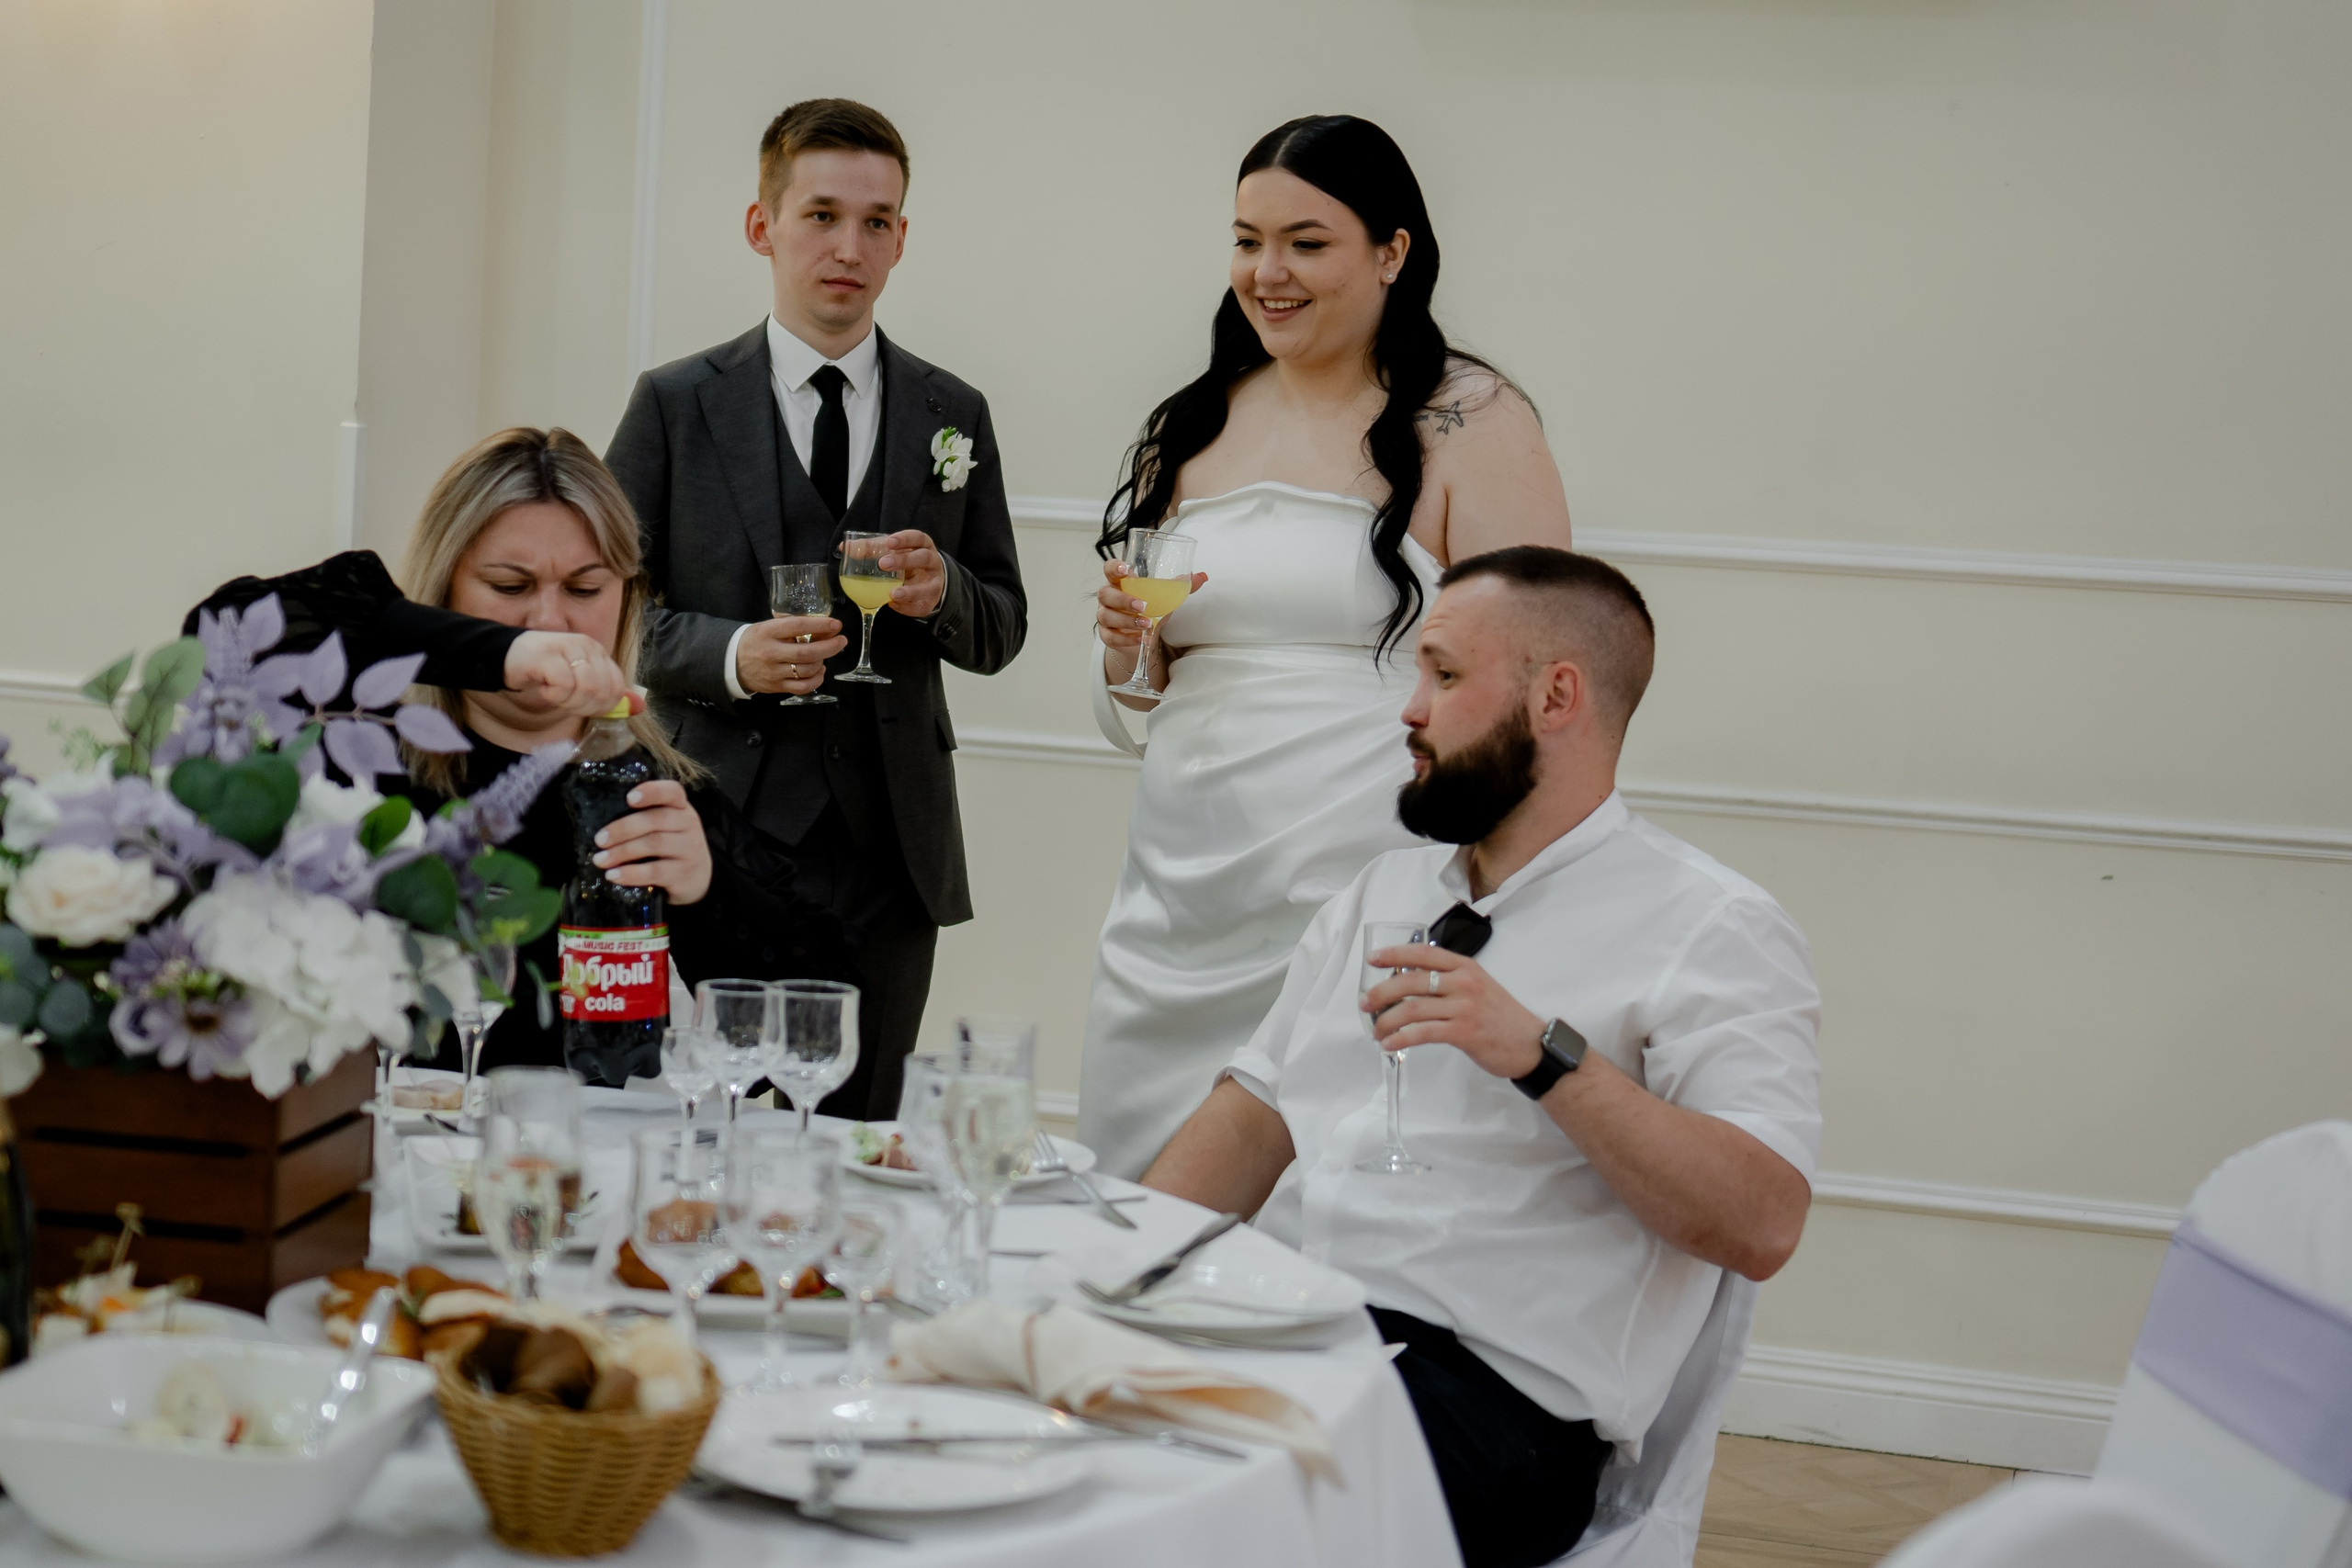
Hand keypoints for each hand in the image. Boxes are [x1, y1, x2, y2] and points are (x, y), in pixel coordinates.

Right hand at [503, 632, 628, 718]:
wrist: (508, 655)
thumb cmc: (546, 671)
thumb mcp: (580, 683)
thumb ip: (607, 694)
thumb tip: (639, 708)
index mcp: (598, 652)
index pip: (617, 688)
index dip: (602, 706)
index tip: (582, 705)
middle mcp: (587, 646)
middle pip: (602, 691)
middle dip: (583, 706)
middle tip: (564, 699)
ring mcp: (567, 648)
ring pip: (586, 689)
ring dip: (568, 701)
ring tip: (554, 692)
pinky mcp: (547, 656)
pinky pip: (563, 686)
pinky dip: (553, 695)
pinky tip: (544, 688)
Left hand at [590, 780, 711, 904]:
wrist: (698, 878)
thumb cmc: (670, 846)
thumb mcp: (666, 826)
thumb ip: (644, 817)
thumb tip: (598, 818)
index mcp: (681, 808)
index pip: (672, 792)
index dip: (652, 792)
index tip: (629, 798)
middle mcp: (689, 825)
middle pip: (656, 820)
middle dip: (623, 828)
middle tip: (599, 840)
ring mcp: (689, 850)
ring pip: (654, 844)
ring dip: (623, 851)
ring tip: (600, 860)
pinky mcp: (684, 874)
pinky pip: (655, 871)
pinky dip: (631, 874)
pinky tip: (613, 875)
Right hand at [736, 616, 846, 695]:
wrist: (731, 662)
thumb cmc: (754, 641)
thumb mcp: (767, 626)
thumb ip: (790, 625)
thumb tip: (822, 624)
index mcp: (768, 632)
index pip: (798, 626)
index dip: (820, 625)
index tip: (836, 624)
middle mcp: (771, 652)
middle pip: (807, 652)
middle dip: (830, 647)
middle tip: (842, 641)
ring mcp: (774, 672)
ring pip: (807, 670)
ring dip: (822, 661)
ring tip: (825, 654)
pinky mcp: (777, 686)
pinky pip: (803, 687)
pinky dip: (817, 679)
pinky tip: (820, 670)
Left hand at [876, 530, 946, 617]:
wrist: (926, 580)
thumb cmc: (906, 562)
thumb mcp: (891, 551)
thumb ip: (870, 548)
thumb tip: (844, 547)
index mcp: (922, 546)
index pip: (918, 538)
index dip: (905, 539)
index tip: (889, 542)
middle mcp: (932, 563)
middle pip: (924, 558)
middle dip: (904, 561)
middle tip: (883, 564)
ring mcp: (934, 583)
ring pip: (928, 586)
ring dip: (910, 591)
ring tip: (892, 593)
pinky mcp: (930, 601)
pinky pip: (922, 606)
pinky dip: (907, 607)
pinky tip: (893, 604)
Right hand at [1094, 558, 1208, 649]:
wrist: (1142, 634)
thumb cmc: (1149, 608)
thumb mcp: (1163, 596)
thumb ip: (1179, 586)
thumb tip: (1203, 576)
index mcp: (1120, 582)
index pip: (1110, 569)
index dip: (1114, 567)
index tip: (1126, 569)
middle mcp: (1108, 598)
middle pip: (1105, 594)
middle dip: (1123, 600)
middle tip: (1143, 606)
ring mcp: (1105, 616)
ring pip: (1106, 616)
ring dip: (1127, 620)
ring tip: (1147, 624)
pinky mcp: (1107, 635)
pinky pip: (1111, 637)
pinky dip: (1127, 639)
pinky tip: (1142, 639)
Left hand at [1363, 944, 1545, 1080]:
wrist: (1530, 1044)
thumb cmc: (1500, 1016)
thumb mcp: (1478, 986)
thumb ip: (1450, 981)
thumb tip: (1409, 983)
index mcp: (1465, 967)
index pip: (1423, 954)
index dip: (1394, 954)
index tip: (1372, 959)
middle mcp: (1464, 982)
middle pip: (1411, 981)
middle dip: (1382, 992)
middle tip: (1366, 1003)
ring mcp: (1464, 1007)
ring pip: (1412, 1008)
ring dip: (1387, 1020)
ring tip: (1376, 1030)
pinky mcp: (1464, 1032)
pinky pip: (1423, 1033)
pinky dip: (1401, 1038)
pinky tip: (1389, 1044)